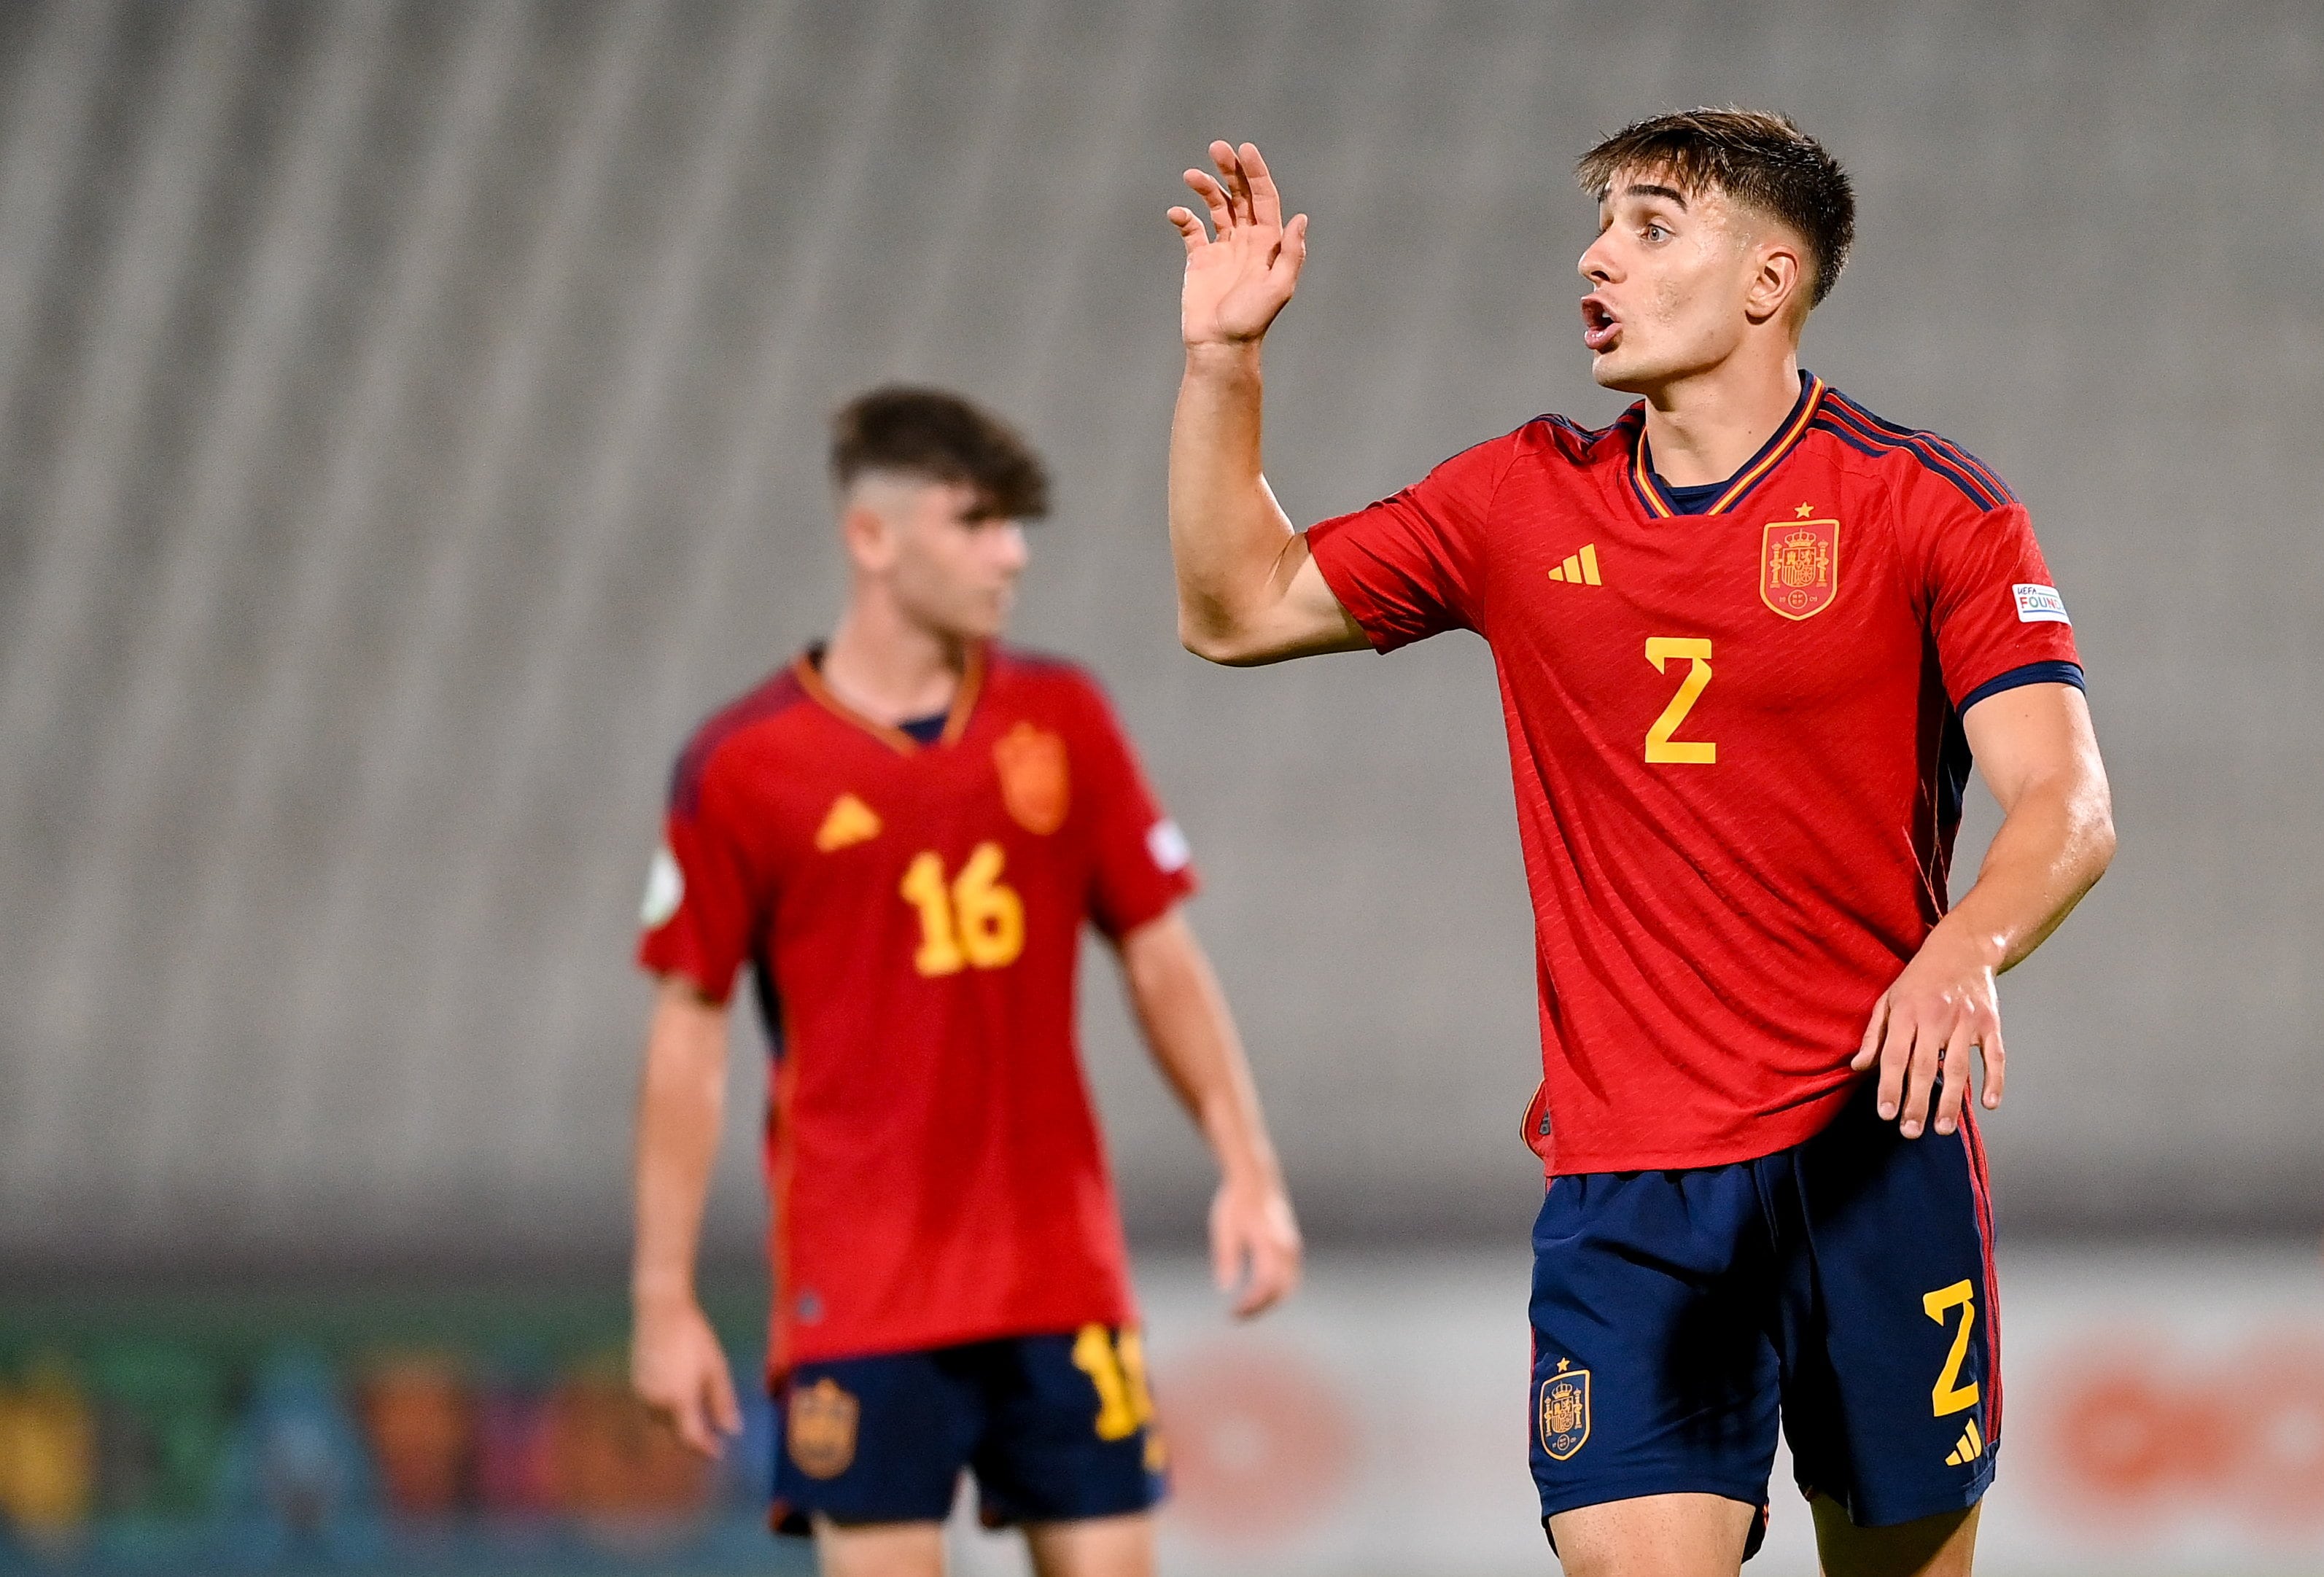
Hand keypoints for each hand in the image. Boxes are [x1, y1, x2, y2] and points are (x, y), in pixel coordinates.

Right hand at [631, 1294, 741, 1457]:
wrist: (661, 1311)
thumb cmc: (695, 1337)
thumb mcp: (716, 1368)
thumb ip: (723, 1401)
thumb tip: (733, 1430)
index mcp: (679, 1399)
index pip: (691, 1437)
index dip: (705, 1448)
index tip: (718, 1453)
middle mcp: (657, 1401)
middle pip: (674, 1431)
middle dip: (691, 1437)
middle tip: (709, 1438)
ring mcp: (642, 1392)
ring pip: (659, 1420)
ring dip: (675, 1424)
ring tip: (694, 1417)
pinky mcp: (635, 1382)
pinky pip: (650, 1406)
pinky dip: (664, 1409)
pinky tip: (676, 1397)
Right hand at [1168, 141, 1308, 349]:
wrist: (1221, 346)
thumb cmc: (1251, 322)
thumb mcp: (1278, 288)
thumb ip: (1290, 254)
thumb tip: (1300, 219)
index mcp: (1267, 243)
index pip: (1264, 198)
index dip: (1256, 172)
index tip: (1244, 150)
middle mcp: (1246, 241)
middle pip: (1240, 195)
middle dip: (1230, 170)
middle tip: (1217, 148)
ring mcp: (1223, 249)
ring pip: (1216, 207)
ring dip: (1206, 187)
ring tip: (1191, 175)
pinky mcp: (1200, 260)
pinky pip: (1192, 230)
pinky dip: (1184, 217)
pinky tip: (1176, 214)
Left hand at [1210, 1172, 1301, 1317]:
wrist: (1256, 1179)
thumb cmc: (1236, 1202)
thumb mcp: (1224, 1229)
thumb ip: (1226, 1258)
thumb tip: (1225, 1288)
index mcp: (1269, 1243)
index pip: (1266, 1285)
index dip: (1252, 1304)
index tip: (1233, 1312)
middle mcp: (1286, 1248)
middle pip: (1281, 1291)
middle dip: (1261, 1308)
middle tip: (1237, 1316)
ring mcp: (1292, 1247)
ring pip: (1289, 1286)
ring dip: (1270, 1302)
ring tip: (1246, 1309)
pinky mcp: (1291, 1247)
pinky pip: (1290, 1277)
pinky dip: (1277, 1291)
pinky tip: (1257, 1295)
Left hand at [1852, 927, 2005, 1138]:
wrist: (1962, 949)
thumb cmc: (1919, 979)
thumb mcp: (1888, 1000)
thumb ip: (1874, 1035)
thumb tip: (1859, 1067)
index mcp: (1907, 1013)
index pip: (1895, 1056)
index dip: (1890, 1086)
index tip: (1886, 1114)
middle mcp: (1936, 1018)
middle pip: (1924, 1067)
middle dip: (1917, 1102)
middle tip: (1911, 1132)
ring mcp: (1966, 1021)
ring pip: (1958, 1067)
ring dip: (1952, 1101)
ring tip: (1944, 1128)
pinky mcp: (1991, 1023)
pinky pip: (1994, 1056)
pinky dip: (1994, 1080)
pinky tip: (1989, 1104)